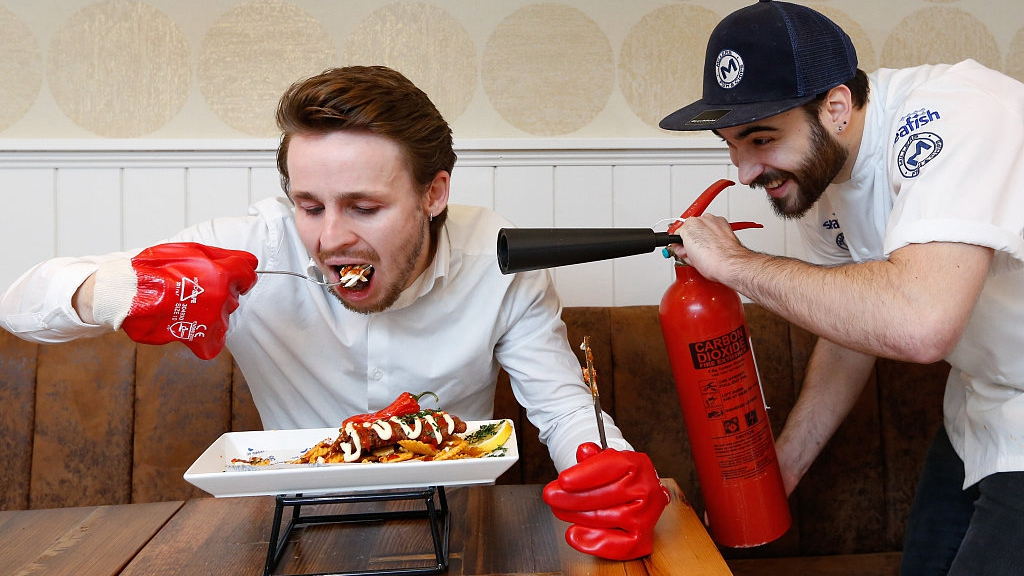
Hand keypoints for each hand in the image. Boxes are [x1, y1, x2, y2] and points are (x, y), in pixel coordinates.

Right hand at [94, 242, 257, 359]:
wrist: (127, 293)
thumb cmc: (155, 269)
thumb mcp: (190, 250)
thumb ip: (224, 256)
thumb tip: (250, 261)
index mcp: (222, 273)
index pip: (249, 275)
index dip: (240, 275)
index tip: (231, 278)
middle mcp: (222, 297)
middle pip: (234, 296)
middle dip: (219, 293)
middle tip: (192, 290)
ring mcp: (212, 319)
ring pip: (223, 317)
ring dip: (209, 313)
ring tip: (184, 306)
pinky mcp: (200, 337)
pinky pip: (214, 342)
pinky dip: (204, 337)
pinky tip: (188, 326)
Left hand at [542, 443, 669, 560]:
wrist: (636, 498)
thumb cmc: (617, 479)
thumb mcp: (605, 461)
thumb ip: (594, 457)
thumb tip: (585, 451)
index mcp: (638, 465)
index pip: (612, 466)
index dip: (585, 475)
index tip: (563, 480)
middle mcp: (646, 489)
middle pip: (607, 494)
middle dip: (573, 497)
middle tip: (551, 496)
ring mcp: (646, 515)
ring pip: (608, 518)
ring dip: (578, 516)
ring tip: (559, 510)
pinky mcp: (642, 538)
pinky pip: (618, 545)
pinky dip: (594, 541)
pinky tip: (574, 534)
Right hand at [669, 214, 745, 283]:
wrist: (730, 264)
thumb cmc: (712, 262)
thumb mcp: (687, 258)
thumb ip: (681, 247)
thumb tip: (683, 247)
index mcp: (689, 225)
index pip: (678, 233)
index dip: (680, 244)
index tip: (684, 251)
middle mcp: (702, 219)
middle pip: (691, 229)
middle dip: (692, 240)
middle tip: (696, 254)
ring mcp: (714, 220)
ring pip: (704, 227)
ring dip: (704, 236)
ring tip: (707, 251)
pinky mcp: (725, 224)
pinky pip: (715, 227)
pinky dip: (714, 234)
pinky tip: (714, 246)